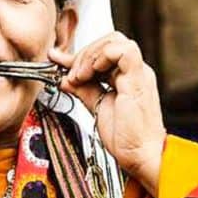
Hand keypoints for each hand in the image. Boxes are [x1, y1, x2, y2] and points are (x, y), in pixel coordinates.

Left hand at [49, 32, 166, 196]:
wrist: (140, 157)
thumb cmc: (126, 139)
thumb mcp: (97, 107)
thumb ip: (83, 90)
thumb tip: (64, 78)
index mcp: (127, 77)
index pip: (104, 51)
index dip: (80, 54)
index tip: (57, 60)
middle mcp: (135, 72)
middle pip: (110, 40)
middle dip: (84, 53)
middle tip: (71, 75)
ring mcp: (138, 74)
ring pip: (115, 41)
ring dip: (91, 55)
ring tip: (79, 76)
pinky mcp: (138, 80)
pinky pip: (123, 52)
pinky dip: (102, 57)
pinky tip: (89, 74)